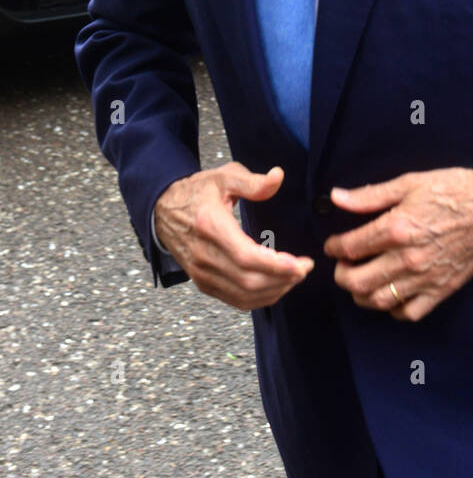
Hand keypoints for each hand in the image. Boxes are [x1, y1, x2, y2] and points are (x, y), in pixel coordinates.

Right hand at [154, 162, 313, 310]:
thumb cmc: (196, 192)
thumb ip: (253, 182)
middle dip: (283, 279)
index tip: (301, 264)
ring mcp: (201, 272)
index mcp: (210, 226)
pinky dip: (259, 299)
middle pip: (248, 280)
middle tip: (304, 268)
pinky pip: (235, 300)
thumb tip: (278, 177)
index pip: (247, 257)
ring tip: (294, 277)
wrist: (163, 210)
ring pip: (243, 295)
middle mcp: (204, 254)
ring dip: (274, 291)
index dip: (277, 266)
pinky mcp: (203, 283)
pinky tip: (276, 287)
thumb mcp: (224, 177)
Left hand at [323, 168, 472, 321]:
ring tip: (361, 282)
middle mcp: (406, 258)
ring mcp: (424, 278)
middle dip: (341, 275)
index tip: (333, 245)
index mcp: (396, 228)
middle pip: (357, 281)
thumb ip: (371, 195)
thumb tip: (336, 197)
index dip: (334, 247)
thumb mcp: (410, 183)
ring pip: (378, 300)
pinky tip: (391, 295)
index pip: (349, 247)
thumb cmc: (454, 190)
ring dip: (361, 295)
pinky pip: (409, 313)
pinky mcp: (441, 290)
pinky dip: (394, 310)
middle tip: (343, 266)